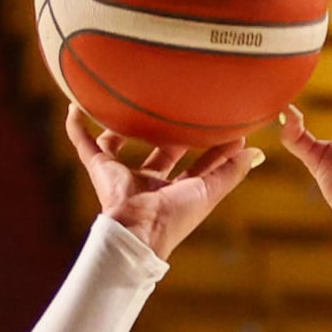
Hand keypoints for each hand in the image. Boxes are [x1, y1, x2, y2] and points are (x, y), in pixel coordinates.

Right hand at [65, 110, 261, 260]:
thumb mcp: (208, 190)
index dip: (209, 147)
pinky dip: (77, 127)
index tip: (221, 124)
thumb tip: (256, 152)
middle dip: (167, 131)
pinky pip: (84, 144)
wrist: (138, 230)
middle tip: (177, 104)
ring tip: (126, 100)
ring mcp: (123, 175)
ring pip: (121, 146)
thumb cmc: (175, 216)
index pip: (195, 164)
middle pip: (160, 152)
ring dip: (122, 126)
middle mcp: (149, 182)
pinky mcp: (100, 169)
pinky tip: (76, 105)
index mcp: (176, 190)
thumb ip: (230, 171)